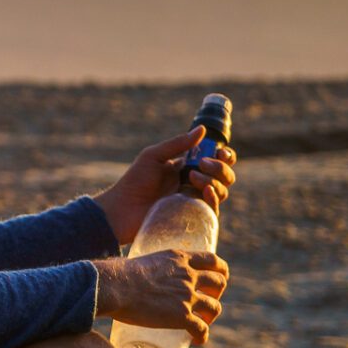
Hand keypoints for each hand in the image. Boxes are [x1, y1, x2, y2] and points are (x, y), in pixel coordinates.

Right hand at [92, 250, 228, 344]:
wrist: (114, 287)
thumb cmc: (116, 275)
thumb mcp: (140, 262)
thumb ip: (145, 271)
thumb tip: (130, 280)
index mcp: (179, 259)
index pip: (212, 260)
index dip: (220, 270)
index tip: (219, 276)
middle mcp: (188, 276)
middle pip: (218, 283)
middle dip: (217, 293)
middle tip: (207, 301)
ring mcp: (187, 296)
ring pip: (214, 307)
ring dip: (211, 316)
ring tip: (204, 322)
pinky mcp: (182, 316)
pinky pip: (201, 329)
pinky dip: (202, 336)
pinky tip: (197, 340)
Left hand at [93, 126, 236, 245]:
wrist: (122, 209)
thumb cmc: (134, 181)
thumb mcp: (153, 156)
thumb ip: (177, 144)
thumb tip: (203, 130)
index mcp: (188, 167)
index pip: (217, 160)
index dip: (225, 155)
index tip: (220, 152)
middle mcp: (195, 184)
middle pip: (224, 175)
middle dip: (220, 167)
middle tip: (203, 164)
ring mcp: (195, 201)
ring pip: (222, 191)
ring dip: (214, 181)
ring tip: (192, 178)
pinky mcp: (193, 217)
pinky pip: (213, 209)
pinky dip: (214, 198)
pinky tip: (205, 191)